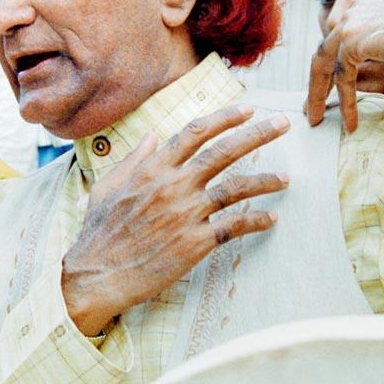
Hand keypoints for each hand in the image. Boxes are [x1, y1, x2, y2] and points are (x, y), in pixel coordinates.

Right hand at [60, 104, 290, 336]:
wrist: (97, 274)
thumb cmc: (99, 231)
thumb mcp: (108, 186)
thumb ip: (133, 159)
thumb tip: (151, 136)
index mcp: (153, 168)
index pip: (195, 132)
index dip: (225, 118)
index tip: (248, 110)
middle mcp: (173, 185)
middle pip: (223, 152)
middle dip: (257, 135)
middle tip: (282, 125)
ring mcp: (186, 214)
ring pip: (236, 189)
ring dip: (265, 181)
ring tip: (285, 178)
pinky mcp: (194, 243)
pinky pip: (234, 227)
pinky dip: (256, 221)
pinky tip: (271, 219)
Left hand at [305, 0, 383, 131]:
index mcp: (372, 3)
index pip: (345, 34)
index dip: (337, 59)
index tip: (335, 80)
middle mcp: (357, 8)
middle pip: (327, 48)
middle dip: (318, 79)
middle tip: (311, 104)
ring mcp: (352, 22)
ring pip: (326, 63)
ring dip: (319, 93)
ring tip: (317, 118)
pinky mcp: (353, 39)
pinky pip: (342, 76)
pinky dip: (345, 101)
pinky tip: (350, 123)